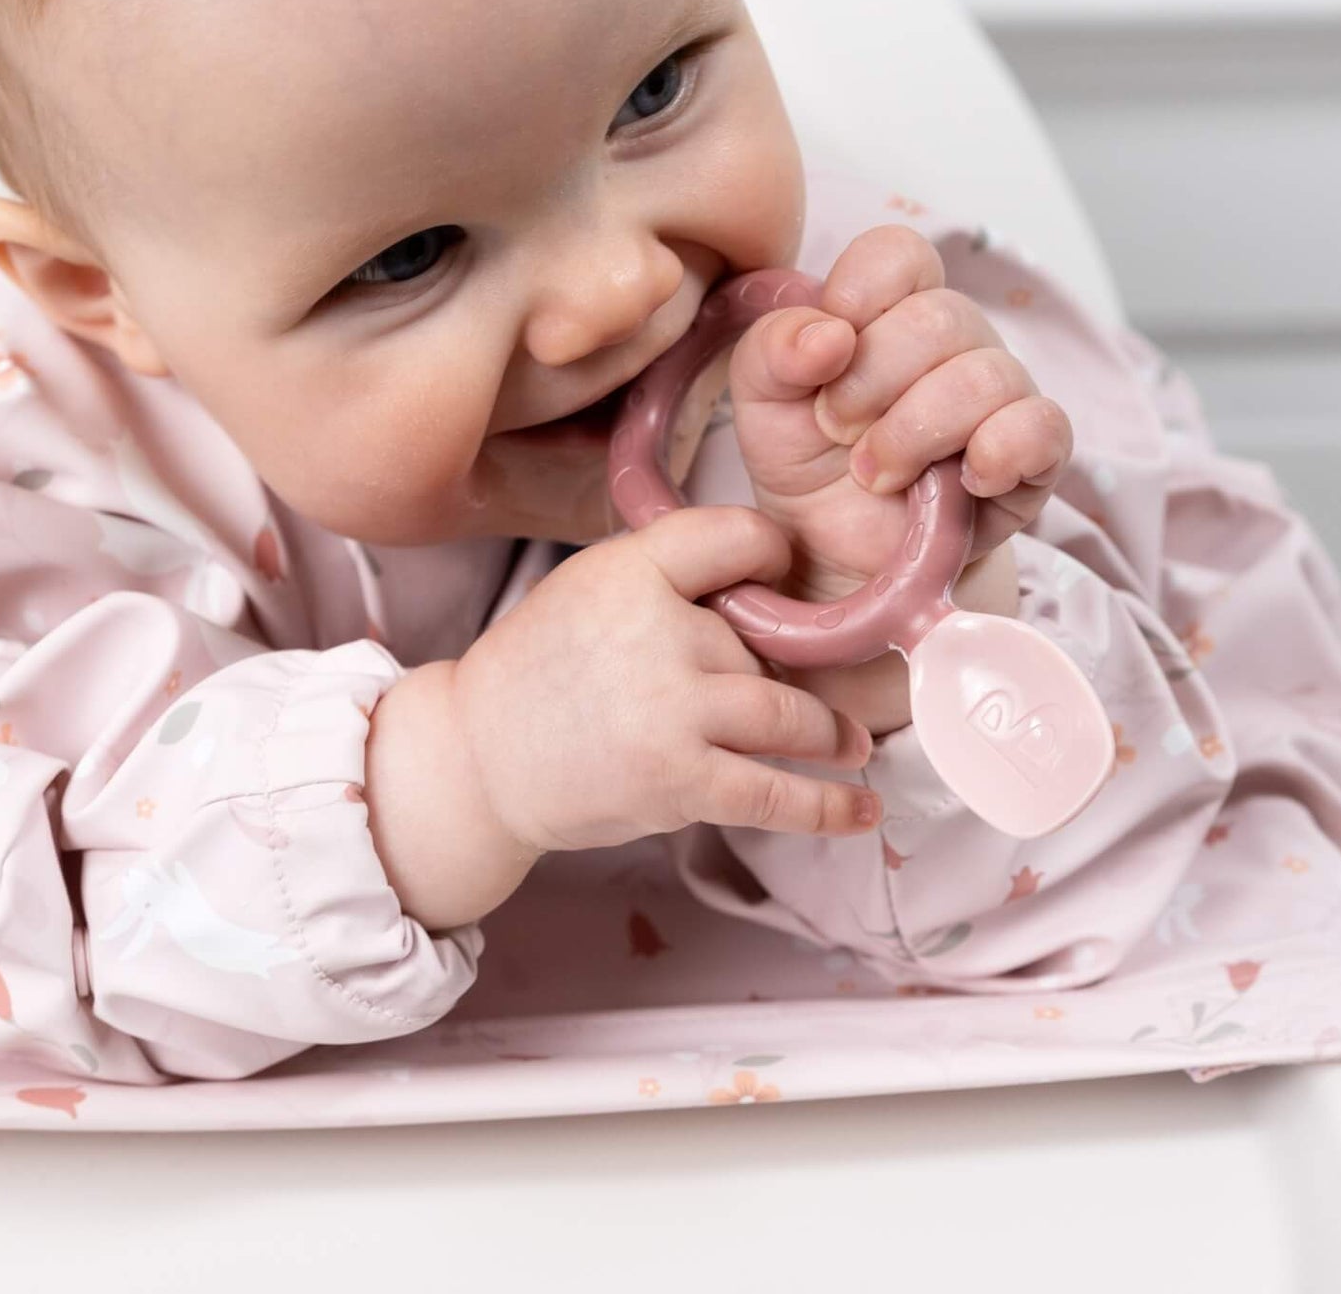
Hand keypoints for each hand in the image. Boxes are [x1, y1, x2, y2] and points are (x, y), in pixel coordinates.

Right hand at [367, 504, 884, 927]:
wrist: (479, 755)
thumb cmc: (540, 668)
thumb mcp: (591, 585)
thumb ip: (669, 578)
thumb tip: (769, 594)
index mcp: (630, 569)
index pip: (735, 536)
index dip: (770, 555)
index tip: (781, 573)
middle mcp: (656, 630)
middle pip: (764, 639)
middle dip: (776, 669)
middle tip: (779, 689)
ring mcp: (671, 708)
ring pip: (789, 714)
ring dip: (828, 734)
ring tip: (847, 743)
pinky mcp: (678, 779)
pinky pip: (776, 792)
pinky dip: (828, 804)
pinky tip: (861, 804)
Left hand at [728, 224, 1072, 732]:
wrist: (838, 558)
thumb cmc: (806, 462)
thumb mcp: (762, 401)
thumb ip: (772, 349)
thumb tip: (827, 332)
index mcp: (890, 308)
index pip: (900, 253)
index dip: (861, 293)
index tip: (826, 353)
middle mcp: (955, 340)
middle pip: (941, 316)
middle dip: (872, 382)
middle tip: (838, 432)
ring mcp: (1002, 395)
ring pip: (986, 374)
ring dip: (914, 432)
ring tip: (875, 474)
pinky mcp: (1035, 457)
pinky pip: (1044, 428)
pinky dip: (997, 452)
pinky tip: (956, 483)